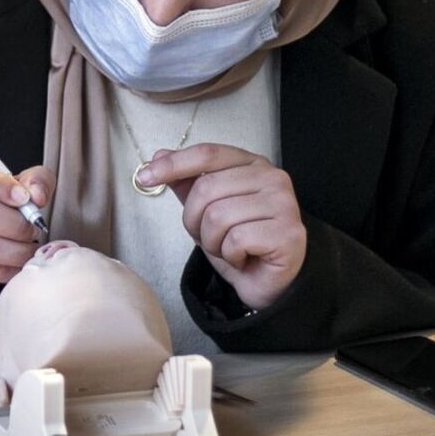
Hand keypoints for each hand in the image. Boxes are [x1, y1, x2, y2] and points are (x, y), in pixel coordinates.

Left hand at [137, 144, 305, 310]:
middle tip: (208, 236)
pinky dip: (230, 255)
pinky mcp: (288, 233)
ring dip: (212, 241)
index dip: (174, 164)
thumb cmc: (239, 243)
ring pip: (218, 216)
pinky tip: (243, 257)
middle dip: (194, 219)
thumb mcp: (205, 209)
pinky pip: (236, 239)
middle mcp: (272, 178)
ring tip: (227, 248)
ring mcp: (284, 204)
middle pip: (207, 188)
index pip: (208, 154)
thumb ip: (186, 181)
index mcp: (252, 164)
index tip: (146, 177)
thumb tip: (159, 156)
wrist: (267, 281)